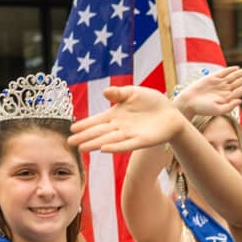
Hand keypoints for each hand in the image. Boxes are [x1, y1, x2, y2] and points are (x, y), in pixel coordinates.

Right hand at [66, 85, 186, 154]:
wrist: (171, 112)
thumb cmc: (152, 102)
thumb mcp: (134, 92)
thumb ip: (119, 93)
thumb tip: (105, 92)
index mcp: (116, 115)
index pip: (97, 121)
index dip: (85, 125)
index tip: (72, 129)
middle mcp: (120, 127)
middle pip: (99, 132)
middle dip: (85, 137)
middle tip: (70, 143)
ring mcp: (130, 135)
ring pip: (109, 140)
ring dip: (96, 144)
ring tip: (82, 148)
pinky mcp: (142, 141)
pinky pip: (126, 145)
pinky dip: (115, 147)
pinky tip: (104, 149)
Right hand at [173, 64, 241, 120]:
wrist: (189, 102)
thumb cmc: (202, 109)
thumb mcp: (217, 110)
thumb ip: (229, 106)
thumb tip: (240, 100)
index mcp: (228, 98)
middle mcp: (225, 90)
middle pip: (240, 81)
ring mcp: (219, 84)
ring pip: (234, 76)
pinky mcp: (212, 78)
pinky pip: (223, 73)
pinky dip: (230, 70)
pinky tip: (238, 68)